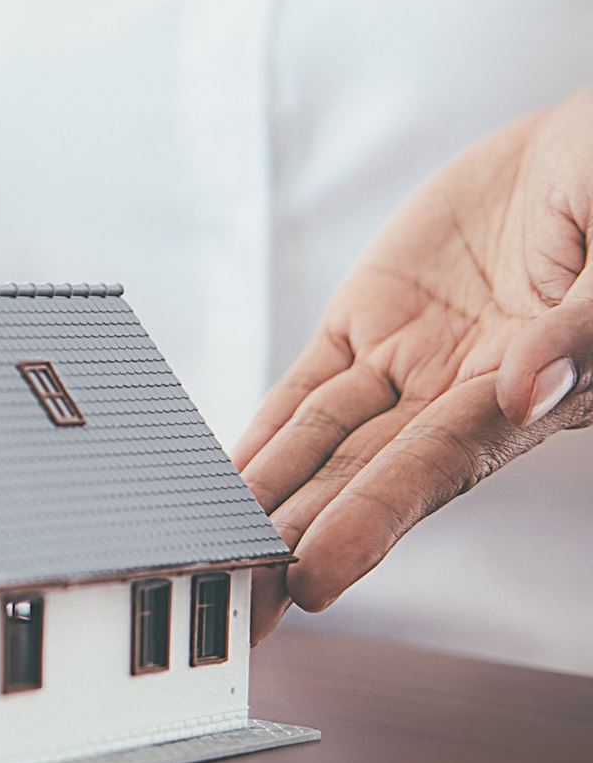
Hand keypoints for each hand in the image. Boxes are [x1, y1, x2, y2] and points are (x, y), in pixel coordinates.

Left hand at [235, 87, 592, 641]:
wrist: (584, 155)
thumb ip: (575, 336)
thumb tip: (519, 389)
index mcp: (524, 396)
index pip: (432, 469)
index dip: (371, 522)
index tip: (315, 577)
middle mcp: (457, 394)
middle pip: (360, 480)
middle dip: (294, 545)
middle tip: (231, 607)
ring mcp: (408, 361)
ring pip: (322, 442)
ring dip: (265, 500)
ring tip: (207, 555)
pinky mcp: (368, 322)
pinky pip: (304, 388)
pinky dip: (263, 435)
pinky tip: (223, 483)